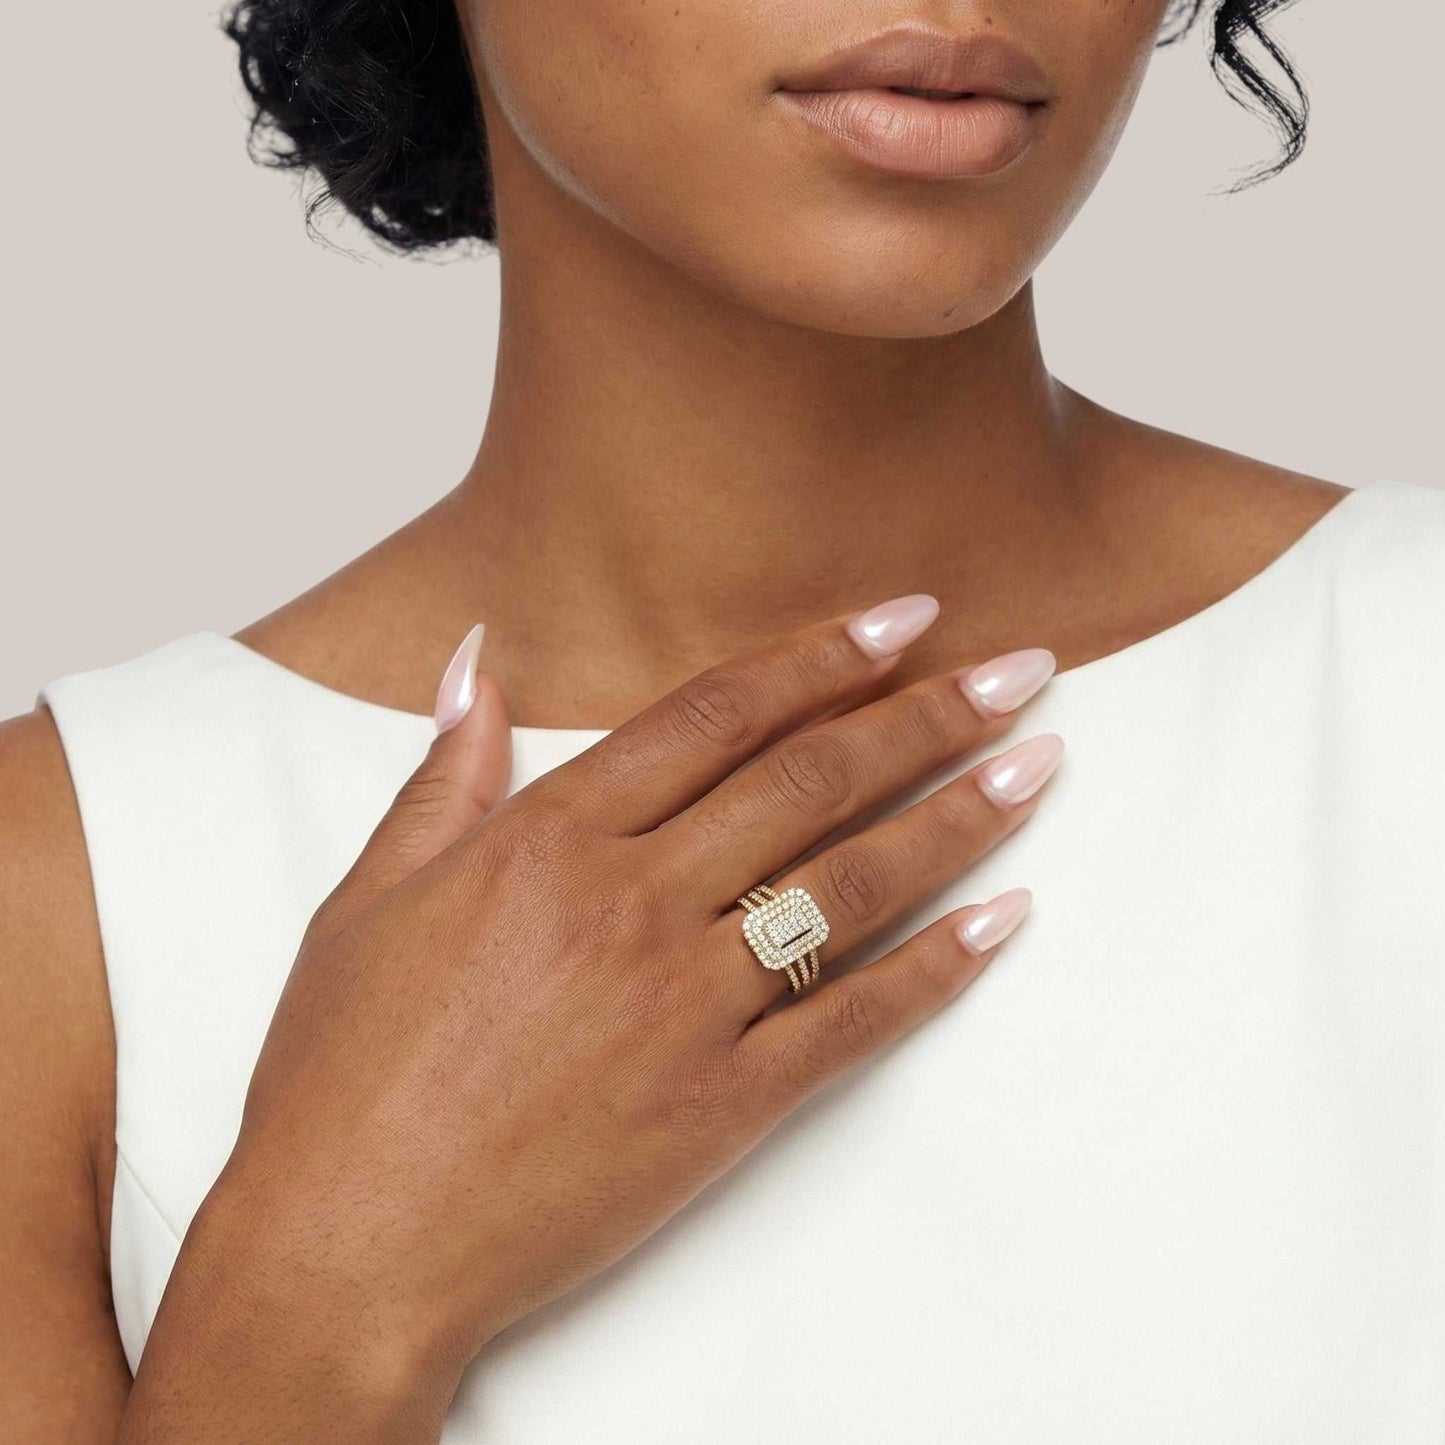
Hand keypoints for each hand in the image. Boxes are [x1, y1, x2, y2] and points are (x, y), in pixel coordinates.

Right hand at [120, 595, 1061, 1440]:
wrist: (350, 1245)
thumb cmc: (343, 1073)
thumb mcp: (369, 899)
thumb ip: (444, 773)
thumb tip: (479, 660)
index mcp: (547, 838)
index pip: (717, 714)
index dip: (822, 656)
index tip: (906, 618)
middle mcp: (631, 903)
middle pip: (812, 782)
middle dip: (928, 716)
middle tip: (1023, 671)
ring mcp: (686, 1005)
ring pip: (853, 885)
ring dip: (959, 817)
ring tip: (1039, 766)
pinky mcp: (723, 1104)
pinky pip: (856, 1021)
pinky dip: (940, 968)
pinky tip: (1005, 919)